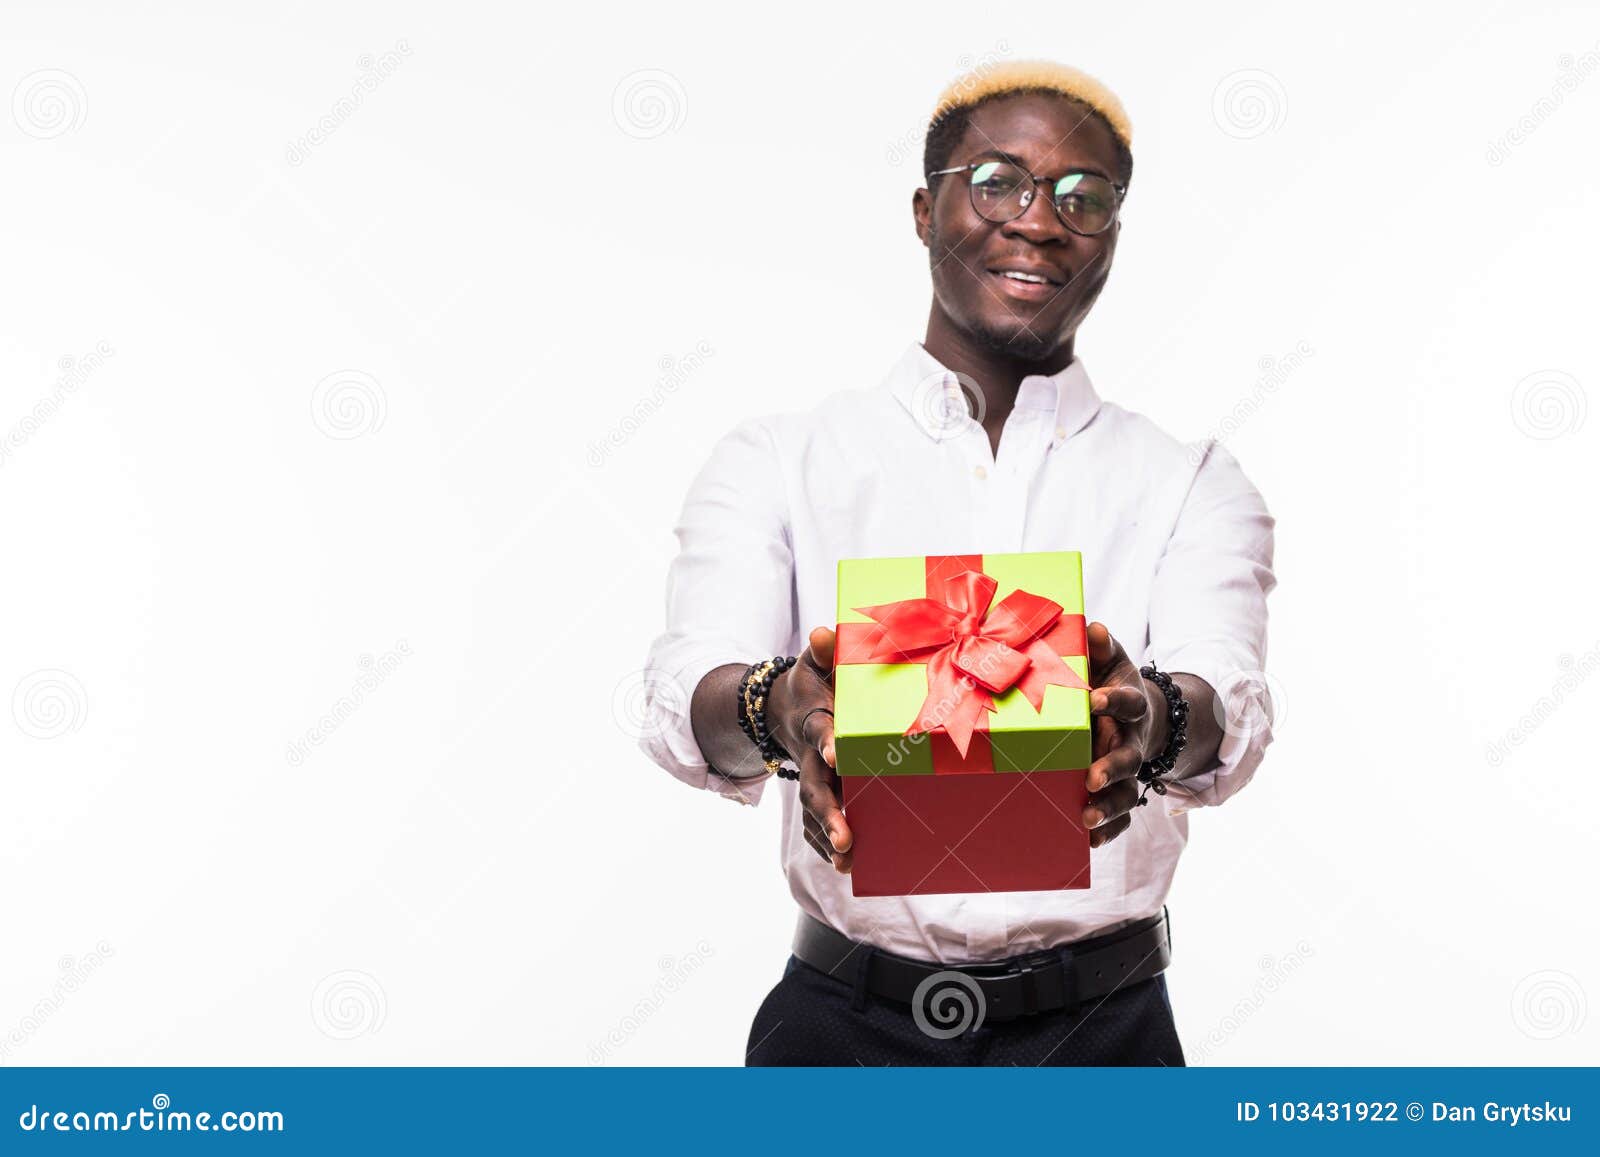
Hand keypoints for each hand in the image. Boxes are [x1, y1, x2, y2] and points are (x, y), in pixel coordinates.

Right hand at [767, 626, 851, 872]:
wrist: (780, 708)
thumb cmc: (810, 683)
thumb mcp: (813, 662)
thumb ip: (822, 651)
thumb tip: (825, 632)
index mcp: (816, 720)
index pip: (822, 731)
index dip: (828, 742)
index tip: (837, 754)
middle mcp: (810, 754)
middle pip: (815, 786)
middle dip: (829, 812)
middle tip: (846, 837)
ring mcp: (810, 777)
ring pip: (814, 811)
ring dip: (828, 836)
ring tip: (846, 861)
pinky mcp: (814, 792)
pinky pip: (814, 822)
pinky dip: (824, 843)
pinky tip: (844, 865)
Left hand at [1081, 622, 1167, 848]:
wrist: (1136, 717)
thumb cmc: (1109, 684)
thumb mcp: (1109, 662)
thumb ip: (1101, 647)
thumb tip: (1093, 626)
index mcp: (1130, 705)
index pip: (1126, 702)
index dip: (1112, 701)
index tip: (1094, 700)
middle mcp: (1132, 741)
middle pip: (1128, 757)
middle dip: (1112, 767)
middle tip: (1092, 777)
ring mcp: (1129, 770)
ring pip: (1126, 792)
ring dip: (1108, 806)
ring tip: (1086, 819)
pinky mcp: (1121, 791)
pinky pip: (1121, 816)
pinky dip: (1109, 830)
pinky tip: (1088, 841)